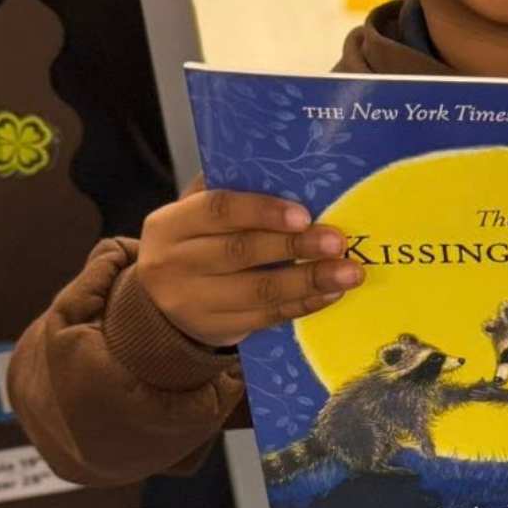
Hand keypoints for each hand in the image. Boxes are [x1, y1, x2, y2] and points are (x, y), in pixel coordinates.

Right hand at [135, 188, 362, 349]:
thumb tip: (290, 177)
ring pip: (259, 291)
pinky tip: (331, 294)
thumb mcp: (194, 215)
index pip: (217, 210)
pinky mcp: (216, 330)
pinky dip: (303, 305)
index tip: (303, 214)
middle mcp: (174, 264)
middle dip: (295, 246)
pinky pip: (267, 317)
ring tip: (348, 272)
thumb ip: (230, 194)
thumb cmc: (192, 244)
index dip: (262, 211)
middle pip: (241, 253)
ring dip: (309, 281)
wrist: (159, 302)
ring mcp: (193, 303)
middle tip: (337, 241)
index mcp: (170, 225)